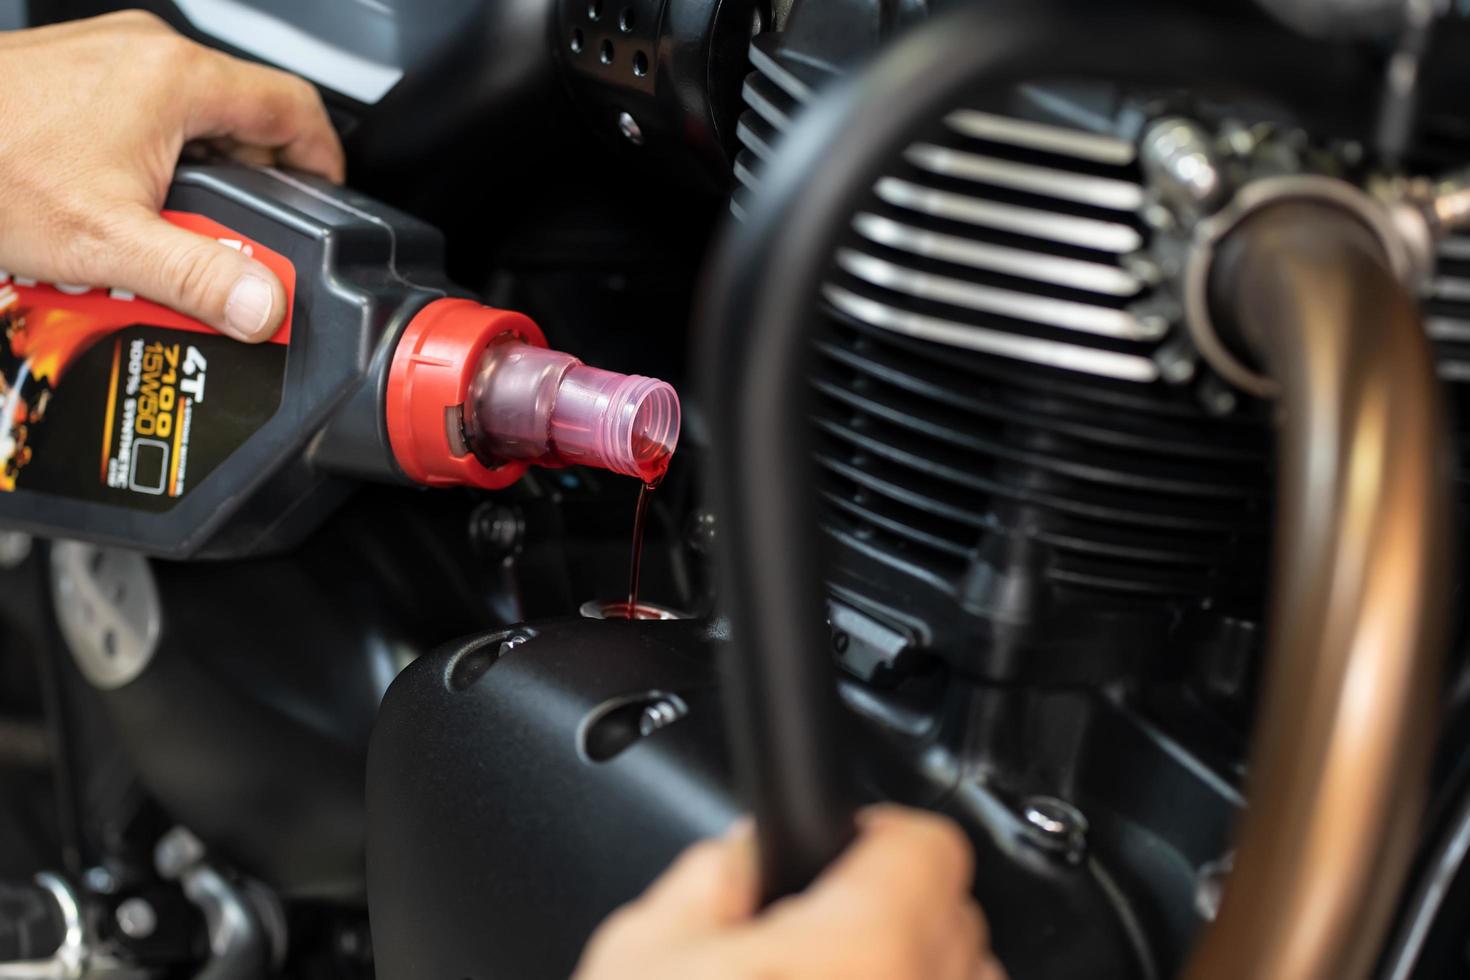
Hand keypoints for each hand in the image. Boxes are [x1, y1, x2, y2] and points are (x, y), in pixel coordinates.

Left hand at [0, 11, 343, 340]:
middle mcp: (145, 53)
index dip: (326, 158)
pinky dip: (153, 161)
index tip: (328, 199)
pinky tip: (120, 207)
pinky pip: (145, 116)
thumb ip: (201, 279)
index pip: (295, 106)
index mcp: (176, 78)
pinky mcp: (74, 73)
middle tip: (239, 240)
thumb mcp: (109, 243)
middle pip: (244, 115)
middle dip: (254, 183)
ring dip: (199, 175)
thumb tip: (266, 305)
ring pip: (192, 117)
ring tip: (169, 231)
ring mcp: (107, 56)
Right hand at [574, 805, 1006, 979]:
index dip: (879, 834)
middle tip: (814, 938)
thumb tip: (742, 856)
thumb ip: (705, 880)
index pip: (928, 841)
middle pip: (952, 914)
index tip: (847, 847)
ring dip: (914, 973)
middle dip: (891, 910)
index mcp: (864, 944)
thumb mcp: (640, 956)